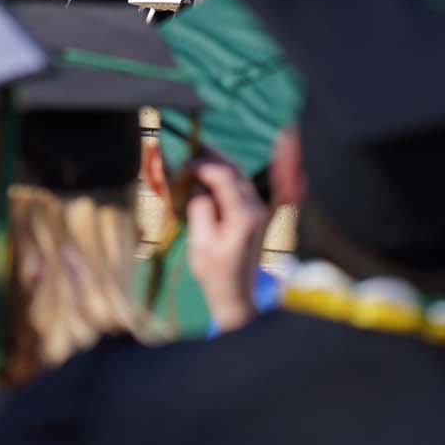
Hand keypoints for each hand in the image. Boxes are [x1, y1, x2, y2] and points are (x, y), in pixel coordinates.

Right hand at [185, 157, 268, 332]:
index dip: (203, 164)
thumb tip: (198, 185)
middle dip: (213, 157)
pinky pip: (241, 188)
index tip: (184, 165)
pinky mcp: (256, 217)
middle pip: (235, 171)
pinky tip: (209, 176)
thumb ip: (199, 208)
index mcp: (243, 216)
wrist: (237, 296)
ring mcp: (259, 212)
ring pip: (240, 177)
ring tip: (197, 158)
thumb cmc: (215, 273)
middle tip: (191, 148)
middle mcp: (256, 210)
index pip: (223, 176)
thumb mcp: (200, 242)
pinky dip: (225, 177)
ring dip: (220, 165)